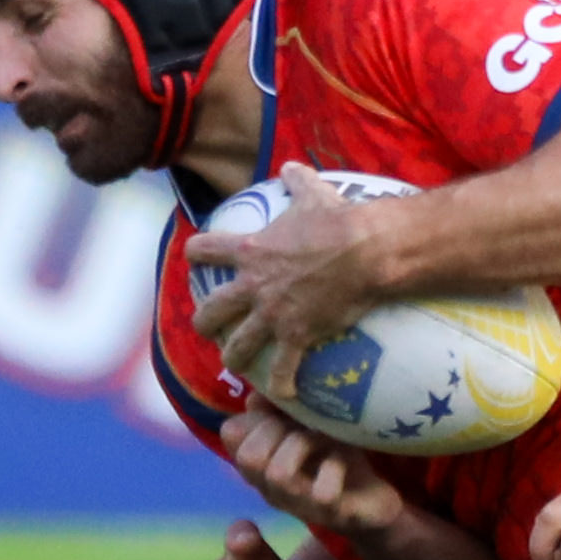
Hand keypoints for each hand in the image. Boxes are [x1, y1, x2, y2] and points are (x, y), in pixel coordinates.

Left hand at [186, 165, 396, 400]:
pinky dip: (281, 384)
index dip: (196, 254)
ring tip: (232, 364)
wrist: (366, 252)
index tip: (194, 259)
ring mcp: (272, 314)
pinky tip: (283, 394)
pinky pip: (283, 369)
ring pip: (237, 345)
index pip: (205, 250)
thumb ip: (297, 181)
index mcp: (251, 252)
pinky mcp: (296, 336)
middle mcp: (253, 286)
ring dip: (232, 357)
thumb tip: (291, 165)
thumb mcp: (314, 194)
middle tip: (206, 326)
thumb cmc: (340, 221)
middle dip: (204, 321)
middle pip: (211, 310)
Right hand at [217, 404, 402, 543]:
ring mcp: (300, 504)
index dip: (256, 413)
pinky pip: (322, 493)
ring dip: (303, 444)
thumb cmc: (335, 459)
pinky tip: (342, 458)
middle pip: (249, 457)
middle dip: (277, 429)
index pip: (231, 433)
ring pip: (279, 474)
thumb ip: (277, 411)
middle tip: (303, 425)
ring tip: (323, 438)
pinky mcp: (333, 514)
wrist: (375, 502)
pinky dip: (334, 466)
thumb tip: (257, 395)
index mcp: (261, 465)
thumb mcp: (306, 427)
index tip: (283, 411)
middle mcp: (273, 488)